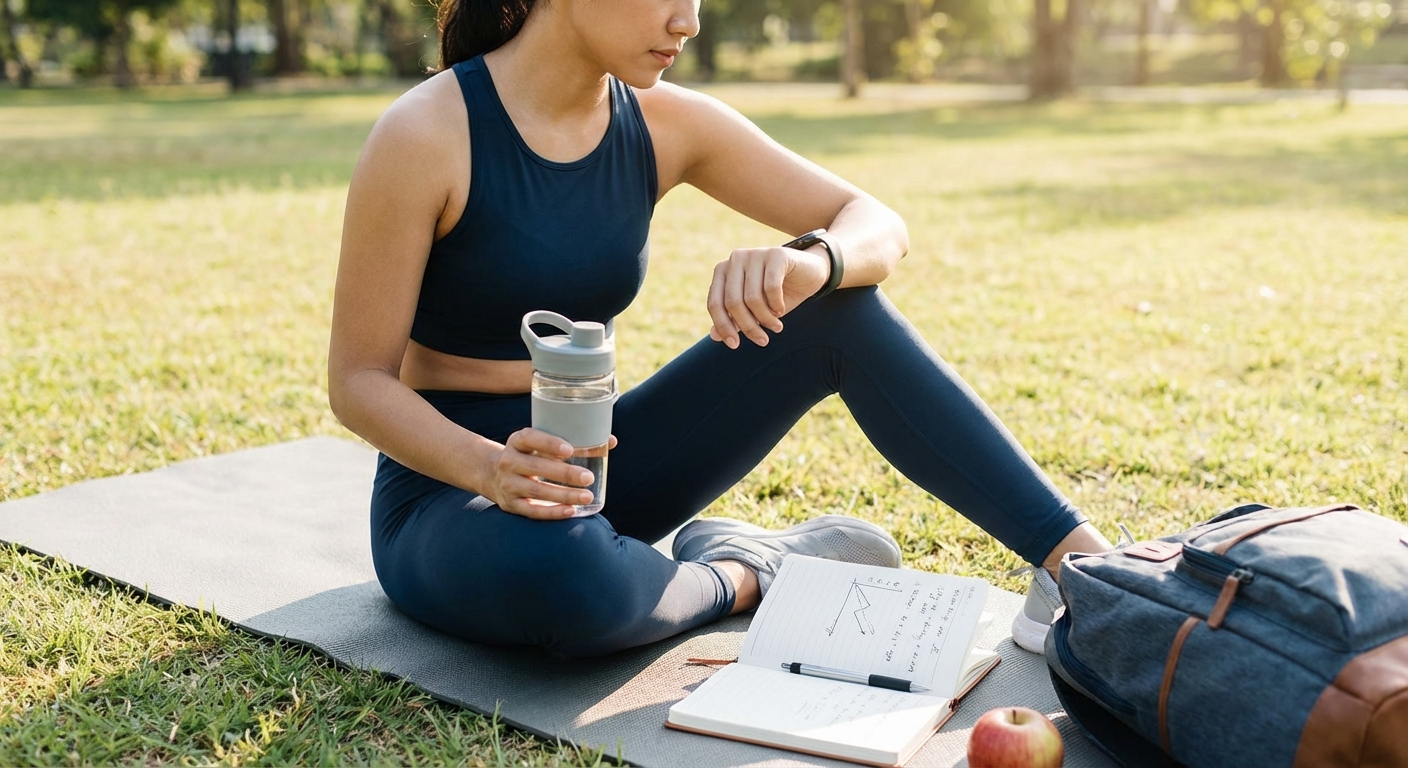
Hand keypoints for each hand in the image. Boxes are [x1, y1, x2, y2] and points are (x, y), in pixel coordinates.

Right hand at [485, 428, 616, 518]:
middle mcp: (509, 461)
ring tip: (587, 496)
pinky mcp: (511, 504)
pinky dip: (552, 512)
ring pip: (536, 491)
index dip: (549, 443)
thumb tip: (611, 441)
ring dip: (564, 495)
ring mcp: (508, 484)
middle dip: (564, 473)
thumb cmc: (530, 455)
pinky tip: (570, 511)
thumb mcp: (540, 443)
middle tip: (588, 477)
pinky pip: (532, 511)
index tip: (569, 450)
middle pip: (536, 466)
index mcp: (517, 441)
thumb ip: (572, 440)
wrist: (492, 474)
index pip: (530, 438)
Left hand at [707, 245, 828, 348]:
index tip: (734, 345)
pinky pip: (771, 288)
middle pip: (733, 302)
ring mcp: (756, 254)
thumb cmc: (778, 294)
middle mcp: (736, 259)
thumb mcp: (754, 310)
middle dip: (748, 327)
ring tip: (776, 327)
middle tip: (763, 341)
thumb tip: (713, 336)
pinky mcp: (776, 254)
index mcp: (723, 270)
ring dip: (765, 319)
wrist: (810, 273)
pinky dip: (776, 306)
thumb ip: (733, 320)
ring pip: (752, 298)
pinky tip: (781, 310)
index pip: (715, 302)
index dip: (723, 326)